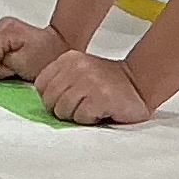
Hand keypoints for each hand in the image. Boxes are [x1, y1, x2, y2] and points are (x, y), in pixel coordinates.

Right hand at [0, 13, 68, 82]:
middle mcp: (0, 26)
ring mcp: (1, 29)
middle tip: (14, 68)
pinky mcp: (2, 36)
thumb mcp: (21, 64)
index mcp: (4, 30)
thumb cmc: (47, 59)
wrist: (61, 52)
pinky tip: (13, 61)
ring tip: (15, 65)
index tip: (12, 70)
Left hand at [34, 47, 157, 125]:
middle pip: (49, 100)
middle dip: (63, 109)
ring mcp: (89, 82)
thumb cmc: (106, 83)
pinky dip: (90, 119)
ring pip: (63, 110)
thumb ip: (59, 81)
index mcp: (68, 59)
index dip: (51, 99)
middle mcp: (76, 67)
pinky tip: (100, 111)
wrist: (138, 84)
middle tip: (81, 106)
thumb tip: (43, 100)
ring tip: (91, 108)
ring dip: (77, 115)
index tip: (66, 99)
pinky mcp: (100, 97)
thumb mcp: (78, 72)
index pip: (40, 86)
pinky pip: (81, 117)